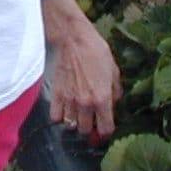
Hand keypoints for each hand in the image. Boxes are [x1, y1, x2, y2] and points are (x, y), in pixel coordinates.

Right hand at [43, 0, 121, 142]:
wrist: (74, 40)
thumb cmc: (96, 52)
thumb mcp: (114, 71)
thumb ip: (115, 92)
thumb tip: (113, 104)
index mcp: (102, 98)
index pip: (105, 129)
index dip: (106, 130)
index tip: (105, 126)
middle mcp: (85, 103)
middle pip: (85, 131)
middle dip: (90, 127)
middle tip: (91, 118)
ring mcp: (69, 100)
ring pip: (71, 126)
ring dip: (75, 122)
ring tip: (78, 114)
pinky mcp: (56, 95)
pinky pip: (55, 117)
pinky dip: (60, 117)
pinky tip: (65, 110)